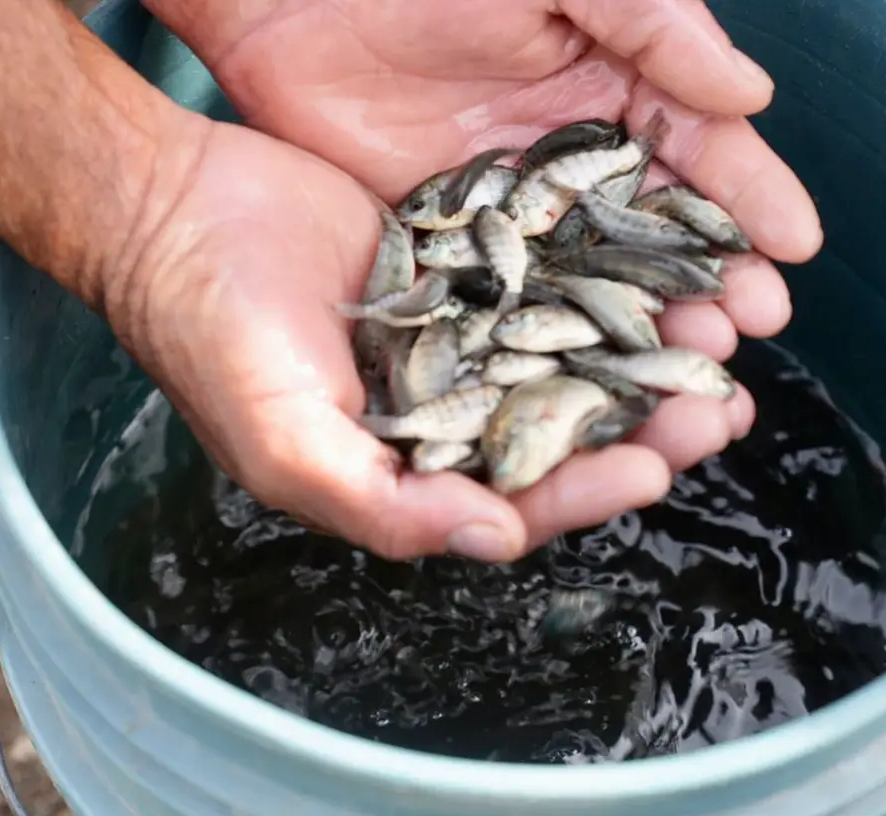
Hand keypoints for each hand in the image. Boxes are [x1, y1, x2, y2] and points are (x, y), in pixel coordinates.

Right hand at [135, 0, 821, 553]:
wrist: (171, 209)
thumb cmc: (208, 334)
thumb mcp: (281, 440)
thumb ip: (381, 502)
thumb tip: (494, 535)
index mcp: (400, 469)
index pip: (513, 499)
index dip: (587, 490)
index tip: (655, 464)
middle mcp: (436, 408)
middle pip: (558, 431)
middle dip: (639, 423)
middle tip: (713, 401)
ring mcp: (451, 333)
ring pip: (565, 354)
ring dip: (634, 351)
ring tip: (707, 334)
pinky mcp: (458, 262)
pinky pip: (544, 279)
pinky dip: (599, 278)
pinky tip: (650, 267)